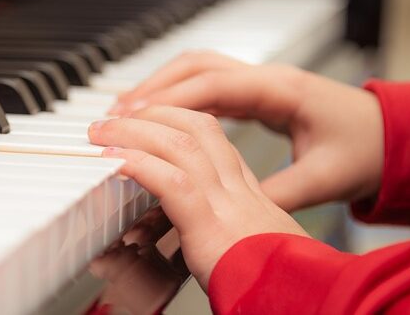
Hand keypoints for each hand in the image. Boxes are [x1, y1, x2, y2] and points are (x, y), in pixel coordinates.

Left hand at [88, 106, 307, 287]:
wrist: (305, 300)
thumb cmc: (278, 286)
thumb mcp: (256, 251)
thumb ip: (230, 235)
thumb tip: (201, 238)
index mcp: (252, 197)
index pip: (215, 142)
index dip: (179, 125)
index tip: (150, 124)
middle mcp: (241, 192)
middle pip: (198, 128)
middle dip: (154, 114)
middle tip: (118, 117)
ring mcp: (228, 204)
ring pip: (181, 144)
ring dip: (135, 130)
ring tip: (103, 130)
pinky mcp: (212, 226)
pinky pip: (171, 181)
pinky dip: (138, 163)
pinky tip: (114, 159)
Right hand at [108, 51, 383, 210]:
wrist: (391, 136)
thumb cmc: (364, 151)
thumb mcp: (324, 179)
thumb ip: (280, 193)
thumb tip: (237, 213)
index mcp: (282, 91)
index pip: (213, 84)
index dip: (169, 99)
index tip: (134, 115)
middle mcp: (268, 78)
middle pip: (197, 66)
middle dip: (153, 87)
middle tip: (116, 114)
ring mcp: (261, 81)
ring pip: (197, 70)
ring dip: (160, 87)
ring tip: (125, 113)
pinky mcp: (256, 93)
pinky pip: (207, 84)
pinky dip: (176, 96)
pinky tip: (156, 117)